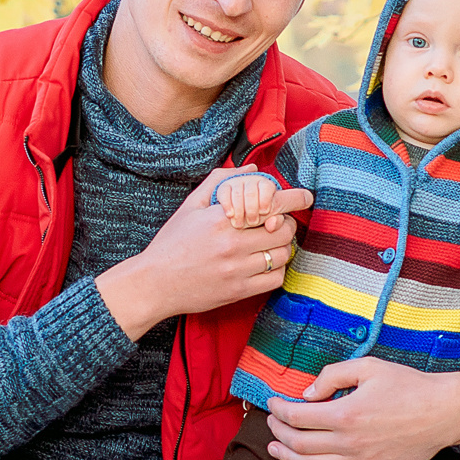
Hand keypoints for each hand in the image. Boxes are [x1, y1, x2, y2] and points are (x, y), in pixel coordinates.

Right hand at [98, 167, 313, 339]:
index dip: (295, 198)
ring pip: (282, 254)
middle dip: (287, 224)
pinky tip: (264, 264)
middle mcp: (232, 243)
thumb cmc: (172, 243)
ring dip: (282, 247)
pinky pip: (275, 278)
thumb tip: (252, 169)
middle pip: (284, 230)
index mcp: (222, 218)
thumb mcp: (191, 206)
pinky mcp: (238, 291)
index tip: (305, 196)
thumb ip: (220, 182)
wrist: (154, 283)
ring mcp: (237, 269)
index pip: (272, 203)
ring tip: (269, 245)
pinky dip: (276, 270)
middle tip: (278, 224)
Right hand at [218, 173, 280, 229]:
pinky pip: (224, 193)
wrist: (237, 211)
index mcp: (266, 185)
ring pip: (237, 194)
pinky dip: (227, 205)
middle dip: (252, 209)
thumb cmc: (260, 216)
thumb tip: (272, 226)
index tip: (264, 212)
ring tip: (240, 225)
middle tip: (253, 223)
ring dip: (239, 211)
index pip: (266, 187)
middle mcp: (251, 180)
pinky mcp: (223, 187)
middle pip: (251, 192)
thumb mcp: (272, 217)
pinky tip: (230, 215)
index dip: (265, 199)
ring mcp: (236, 182)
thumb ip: (276, 222)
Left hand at [264, 359, 459, 459]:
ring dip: (288, 457)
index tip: (273, 403)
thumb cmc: (407, 385)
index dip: (279, 410)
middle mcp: (350, 442)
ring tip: (275, 449)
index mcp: (346, 413)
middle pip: (299, 442)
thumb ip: (332, 375)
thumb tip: (306, 394)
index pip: (297, 417)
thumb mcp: (368, 366)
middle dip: (279, 432)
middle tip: (272, 423)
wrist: (444, 412)